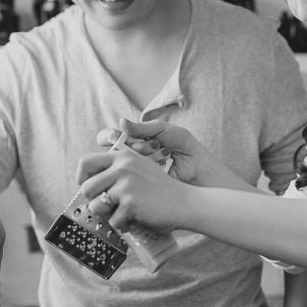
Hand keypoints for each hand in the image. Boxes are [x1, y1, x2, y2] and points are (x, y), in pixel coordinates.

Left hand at [76, 147, 189, 232]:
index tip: (89, 189)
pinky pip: (113, 221)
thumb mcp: (139, 168)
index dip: (81, 178)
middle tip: (108, 207)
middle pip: (87, 188)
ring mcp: (126, 185)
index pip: (86, 162)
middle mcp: (122, 167)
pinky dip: (123, 225)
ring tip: (123, 214)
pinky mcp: (130, 203)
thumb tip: (88, 186)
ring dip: (107, 215)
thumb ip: (116, 171)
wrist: (184, 203)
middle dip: (93, 202)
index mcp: (122, 157)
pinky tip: (134, 220)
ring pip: (96, 206)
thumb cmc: (159, 190)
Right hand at [95, 118, 212, 185]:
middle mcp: (130, 155)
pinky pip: (135, 174)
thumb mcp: (163, 129)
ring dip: (147, 154)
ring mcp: (135, 170)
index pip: (109, 137)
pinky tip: (164, 163)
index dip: (110, 136)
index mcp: (133, 139)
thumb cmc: (182, 144)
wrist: (197, 164)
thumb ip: (142, 127)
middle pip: (116, 150)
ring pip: (125, 162)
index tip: (117, 137)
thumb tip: (121, 123)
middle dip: (137, 145)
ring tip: (165, 153)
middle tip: (156, 144)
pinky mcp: (141, 183)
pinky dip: (150, 165)